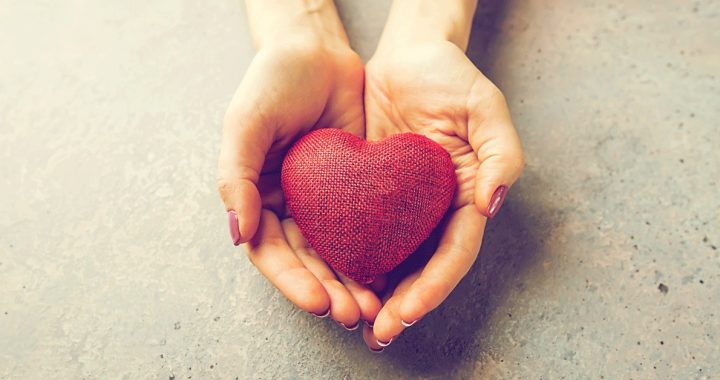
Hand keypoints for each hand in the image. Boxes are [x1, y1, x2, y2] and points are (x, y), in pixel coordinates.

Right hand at [218, 1, 380, 329]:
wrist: (317, 50)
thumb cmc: (272, 81)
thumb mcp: (245, 123)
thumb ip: (236, 177)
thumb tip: (239, 235)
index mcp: (258, 198)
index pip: (271, 253)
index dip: (293, 282)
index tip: (320, 302)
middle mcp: (290, 206)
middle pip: (308, 262)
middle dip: (330, 291)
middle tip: (356, 314)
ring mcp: (324, 200)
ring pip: (338, 252)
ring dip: (354, 282)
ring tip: (376, 306)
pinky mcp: (356, 188)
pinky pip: (366, 226)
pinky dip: (375, 251)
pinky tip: (391, 271)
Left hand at [362, 11, 523, 347]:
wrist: (408, 56)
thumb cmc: (452, 78)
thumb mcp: (487, 108)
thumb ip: (501, 154)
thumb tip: (493, 204)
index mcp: (466, 195)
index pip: (455, 251)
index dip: (435, 285)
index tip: (409, 311)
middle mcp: (436, 207)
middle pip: (424, 266)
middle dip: (406, 303)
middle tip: (381, 331)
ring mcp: (404, 204)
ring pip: (394, 258)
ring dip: (379, 293)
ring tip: (359, 320)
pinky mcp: (373, 192)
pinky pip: (365, 232)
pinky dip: (356, 260)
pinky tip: (339, 279)